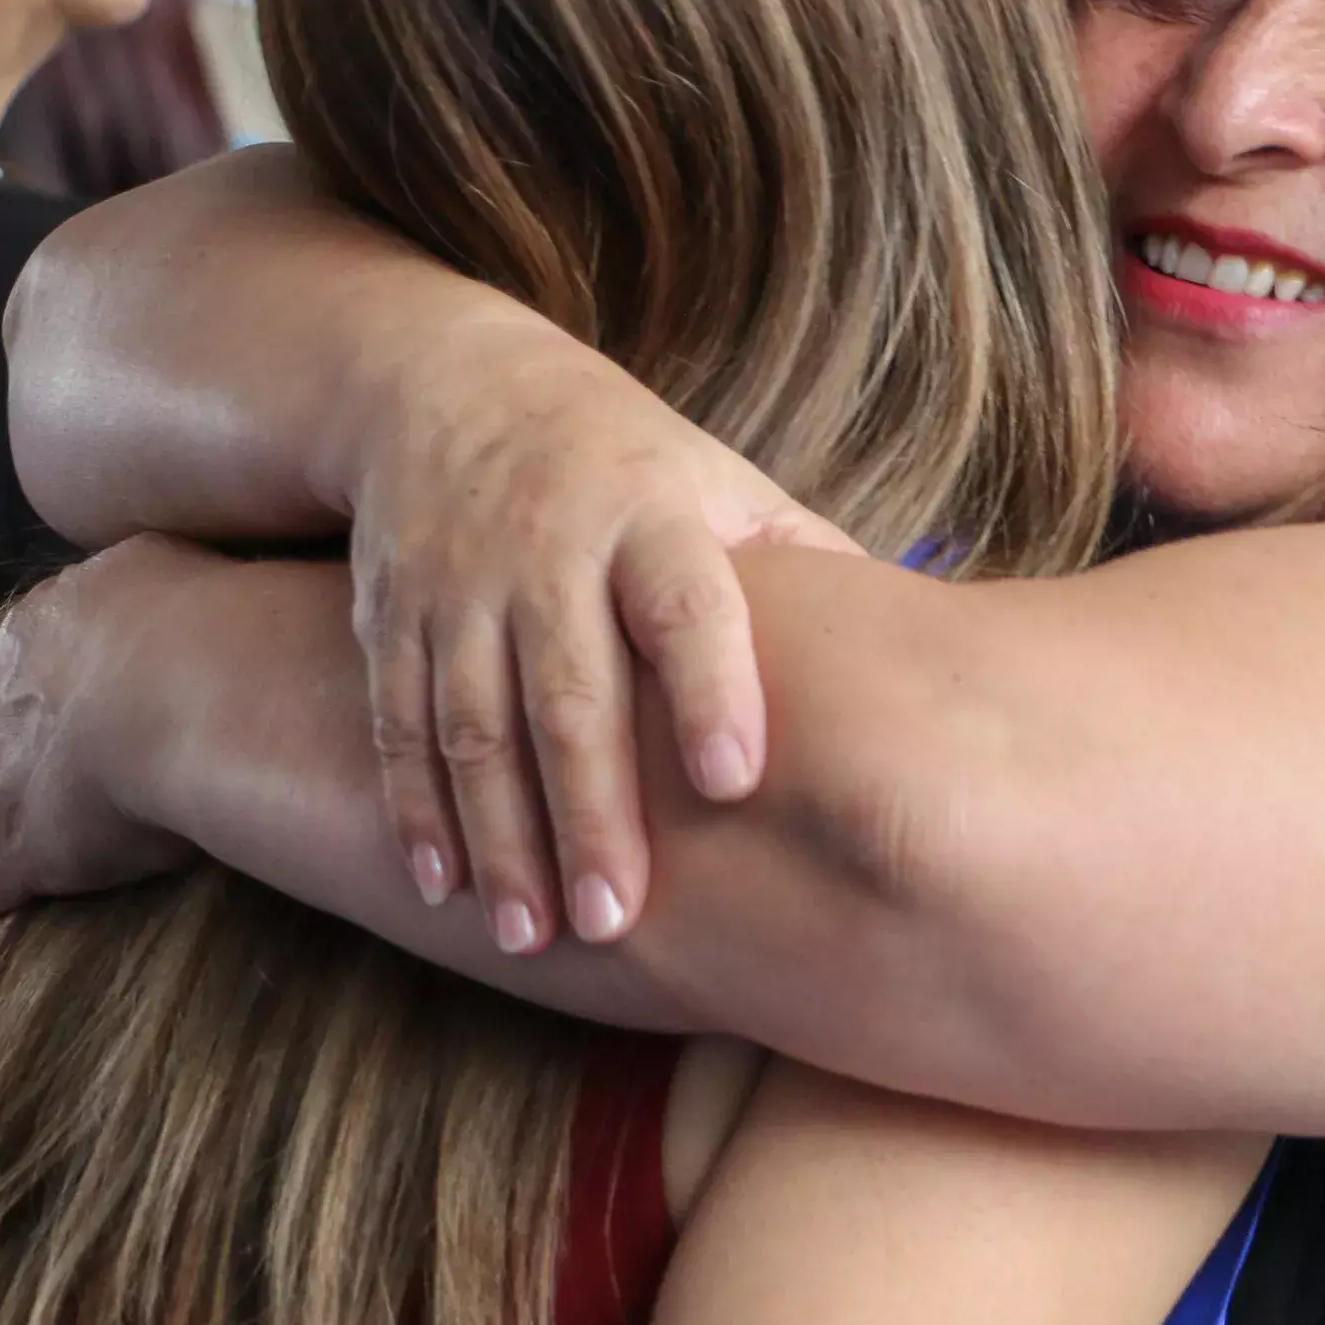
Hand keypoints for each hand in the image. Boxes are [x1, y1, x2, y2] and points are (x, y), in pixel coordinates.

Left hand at [0, 539, 213, 923]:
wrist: (203, 696)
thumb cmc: (212, 623)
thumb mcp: (174, 567)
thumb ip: (150, 582)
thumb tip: (164, 588)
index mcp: (50, 625)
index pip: (26, 658)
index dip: (28, 683)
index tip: (30, 699)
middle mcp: (10, 697)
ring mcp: (3, 775)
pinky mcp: (18, 849)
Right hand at [347, 303, 863, 958]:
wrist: (446, 387)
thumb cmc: (629, 465)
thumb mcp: (721, 482)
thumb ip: (806, 565)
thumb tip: (930, 654)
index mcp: (653, 519)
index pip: (688, 607)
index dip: (712, 689)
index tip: (734, 782)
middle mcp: (550, 551)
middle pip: (573, 695)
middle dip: (591, 814)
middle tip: (617, 923)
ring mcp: (463, 585)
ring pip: (476, 726)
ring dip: (500, 838)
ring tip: (528, 937)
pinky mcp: (394, 614)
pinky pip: (399, 721)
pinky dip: (416, 808)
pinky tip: (444, 887)